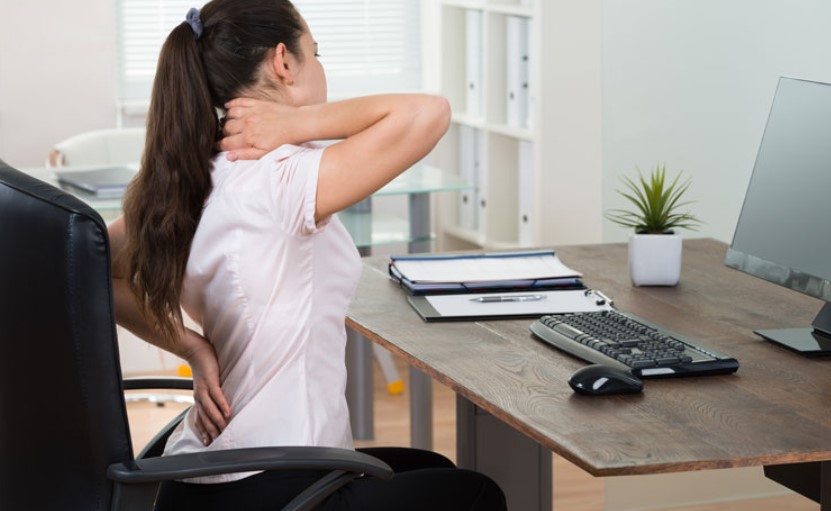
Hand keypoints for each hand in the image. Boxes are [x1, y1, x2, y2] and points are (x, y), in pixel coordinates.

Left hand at [180, 330, 231, 445]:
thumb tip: (221, 404)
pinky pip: (216, 396)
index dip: (204, 431)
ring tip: (224, 430)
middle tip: (218, 442)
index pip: (200, 418)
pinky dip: (222, 405)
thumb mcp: (207, 384)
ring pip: (210, 409)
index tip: (208, 443)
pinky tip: (228, 413)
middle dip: (211, 431)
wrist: (197, 351)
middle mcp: (199, 397)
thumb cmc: (205, 367)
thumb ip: (213, 395)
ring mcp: (204, 389)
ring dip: (217, 421)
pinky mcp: (210, 381)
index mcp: (198, 399)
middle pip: (205, 418)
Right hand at [220, 98, 299, 160]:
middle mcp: (246, 123)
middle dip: (224, 134)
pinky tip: (228, 106)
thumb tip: (229, 156)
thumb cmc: (284, 140)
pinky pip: (239, 101)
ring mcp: (251, 111)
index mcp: (248, 137)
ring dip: (227, 120)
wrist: (297, 124)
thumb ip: (246, 155)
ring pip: (230, 114)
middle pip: (226, 128)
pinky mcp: (256, 103)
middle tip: (227, 137)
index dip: (220, 146)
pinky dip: (231, 103)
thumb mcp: (265, 153)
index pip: (226, 142)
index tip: (218, 147)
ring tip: (229, 124)